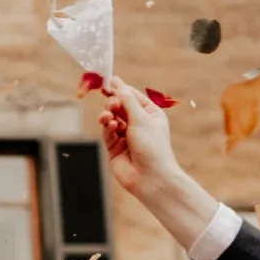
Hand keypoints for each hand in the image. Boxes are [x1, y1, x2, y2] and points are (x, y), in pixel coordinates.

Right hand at [98, 76, 184, 198]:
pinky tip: (111, 127)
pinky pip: (107, 133)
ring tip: (108, 117)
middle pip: (120, 106)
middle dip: (114, 104)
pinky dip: (107, 128)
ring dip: (108, 116)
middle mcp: (138, 124)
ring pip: (111, 119)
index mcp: (150, 114)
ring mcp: (126, 136)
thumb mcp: (141, 118)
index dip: (120, 89)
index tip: (108, 83)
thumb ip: (126, 100)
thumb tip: (116, 81)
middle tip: (112, 104)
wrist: (150, 178)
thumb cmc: (152, 147)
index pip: (132, 96)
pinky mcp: (115, 148)